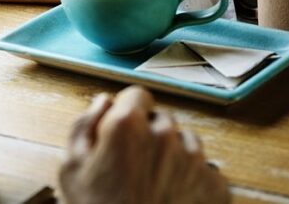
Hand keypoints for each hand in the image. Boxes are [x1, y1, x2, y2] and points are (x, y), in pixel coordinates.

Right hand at [59, 87, 228, 203]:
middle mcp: (166, 135)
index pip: (138, 94)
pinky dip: (192, 181)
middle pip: (162, 120)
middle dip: (149, 135)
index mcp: (128, 125)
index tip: (124, 129)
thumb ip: (84, 125)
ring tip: (154, 185)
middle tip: (135, 166)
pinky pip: (206, 171)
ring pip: (186, 143)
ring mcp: (195, 161)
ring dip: (173, 156)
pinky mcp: (216, 186)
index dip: (128, 111)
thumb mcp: (72, 168)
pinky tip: (173, 198)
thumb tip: (102, 102)